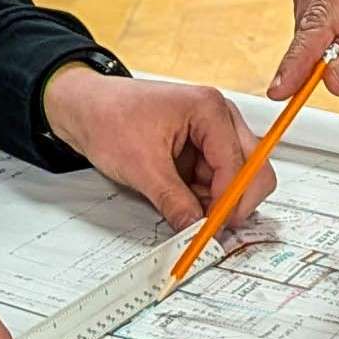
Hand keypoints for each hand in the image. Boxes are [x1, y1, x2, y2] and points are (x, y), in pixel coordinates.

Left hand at [45, 67, 266, 229]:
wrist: (85, 108)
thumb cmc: (109, 118)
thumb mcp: (141, 166)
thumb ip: (174, 201)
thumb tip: (196, 230)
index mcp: (209, 109)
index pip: (240, 164)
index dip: (229, 202)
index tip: (213, 229)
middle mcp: (220, 117)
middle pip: (253, 169)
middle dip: (233, 202)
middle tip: (209, 227)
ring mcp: (214, 132)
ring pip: (236, 179)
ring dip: (215, 201)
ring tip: (180, 206)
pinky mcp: (203, 148)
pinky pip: (217, 180)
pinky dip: (203, 196)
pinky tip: (179, 198)